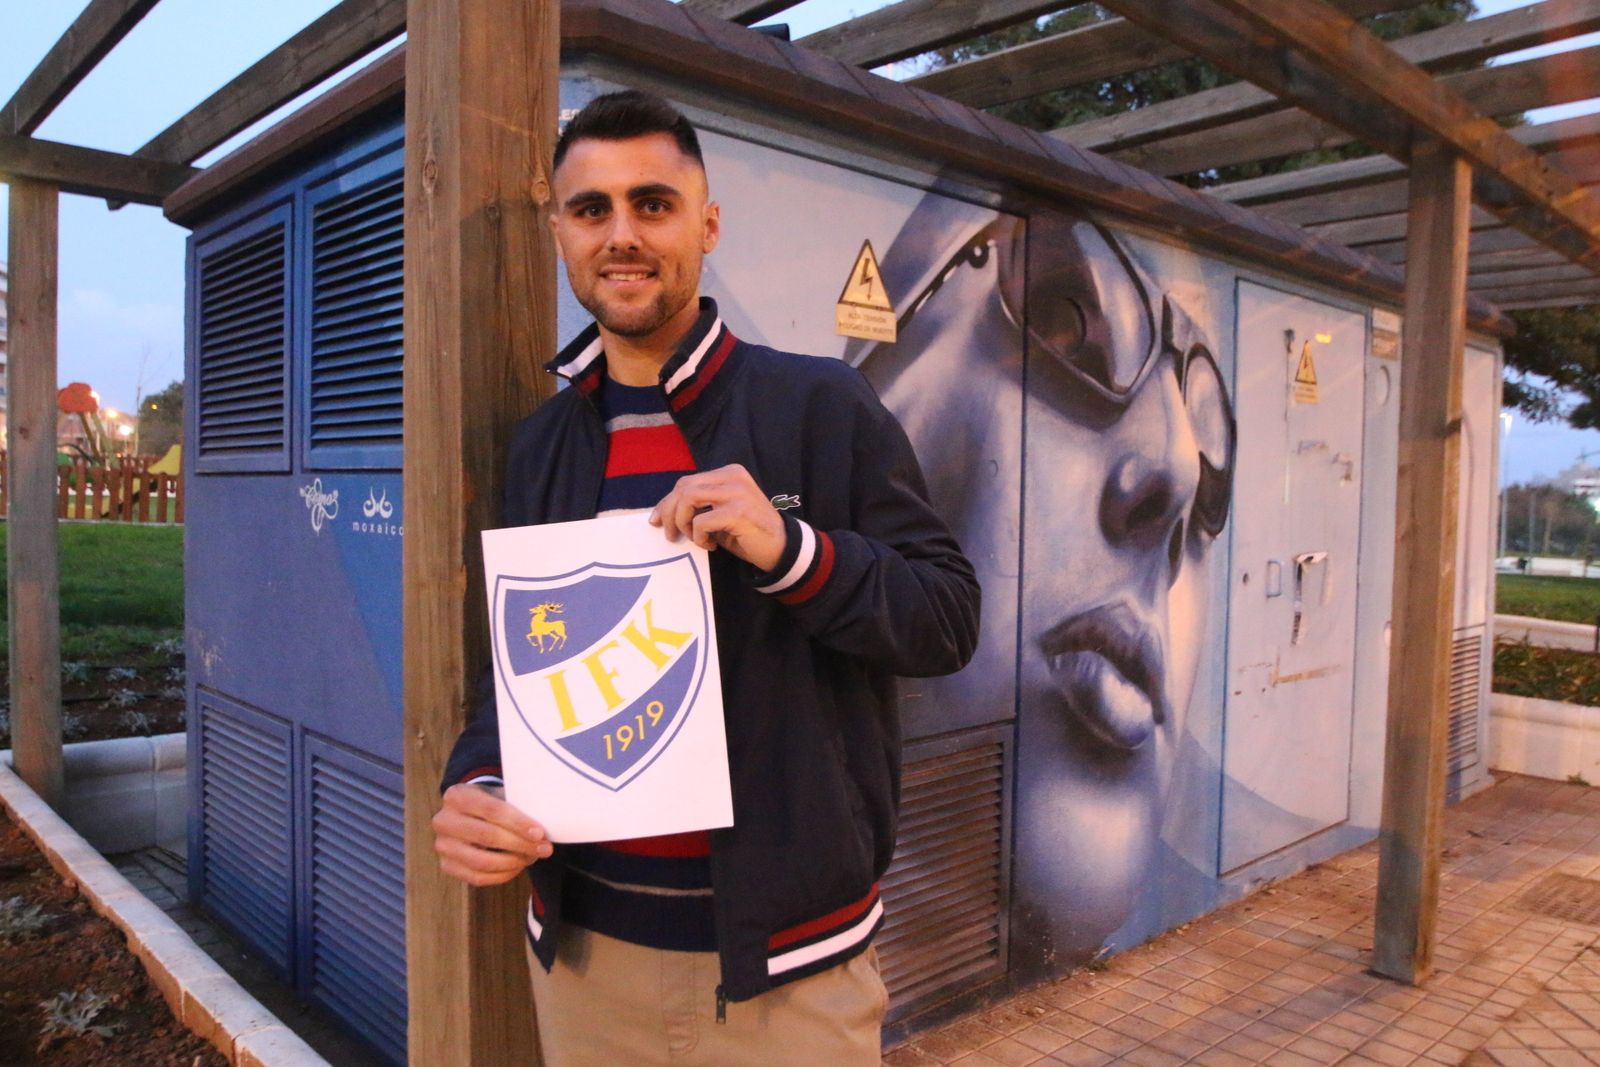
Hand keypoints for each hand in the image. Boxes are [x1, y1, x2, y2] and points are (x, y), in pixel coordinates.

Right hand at [433, 783, 552, 886]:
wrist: (469, 814)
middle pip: (487, 836)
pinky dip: (502, 875)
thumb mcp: (501, 795)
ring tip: (532, 857)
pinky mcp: (447, 866)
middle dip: (520, 844)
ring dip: (513, 862)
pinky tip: (517, 866)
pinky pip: (478, 878)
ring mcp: (443, 846)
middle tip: (544, 849)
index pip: (492, 810)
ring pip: (481, 861)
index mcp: (457, 795)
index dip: (518, 823)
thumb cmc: (492, 804)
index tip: (540, 833)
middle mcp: (444, 820)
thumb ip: (519, 805)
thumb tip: (548, 823)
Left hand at [649, 464, 786, 571]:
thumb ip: (699, 506)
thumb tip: (663, 514)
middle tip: (670, 534)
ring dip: (683, 522)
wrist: (781, 547)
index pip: (687, 482)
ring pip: (688, 499)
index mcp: (728, 473)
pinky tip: (711, 545)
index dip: (666, 502)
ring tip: (693, 538)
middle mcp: (732, 477)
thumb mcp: (721, 512)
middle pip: (683, 487)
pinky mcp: (738, 512)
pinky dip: (699, 536)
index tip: (655, 520)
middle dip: (669, 512)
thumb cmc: (748, 532)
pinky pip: (702, 521)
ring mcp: (736, 492)